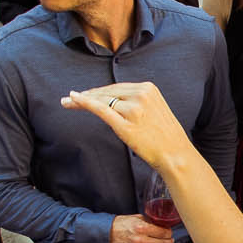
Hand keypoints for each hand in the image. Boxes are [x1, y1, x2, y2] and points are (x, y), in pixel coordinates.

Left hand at [63, 80, 196, 170]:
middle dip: (87, 94)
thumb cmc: (165, 137)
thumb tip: (117, 103)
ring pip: (101, 100)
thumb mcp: (155, 110)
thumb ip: (139, 102)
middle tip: (69, 98)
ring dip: (81, 100)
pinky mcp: (125, 123)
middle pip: (107, 92)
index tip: (85, 94)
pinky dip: (84, 103)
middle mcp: (141, 94)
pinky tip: (73, 99)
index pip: (117, 87)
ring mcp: (133, 109)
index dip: (99, 91)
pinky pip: (100, 109)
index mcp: (148, 88)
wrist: (176, 154)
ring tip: (67, 102)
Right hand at [109, 213, 174, 242]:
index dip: (169, 233)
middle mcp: (140, 240)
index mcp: (141, 228)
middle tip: (171, 241)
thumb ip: (149, 221)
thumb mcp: (135, 218)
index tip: (170, 233)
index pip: (162, 232)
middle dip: (169, 242)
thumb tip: (160, 225)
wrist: (106, 234)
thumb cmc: (120, 225)